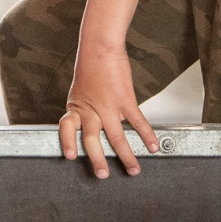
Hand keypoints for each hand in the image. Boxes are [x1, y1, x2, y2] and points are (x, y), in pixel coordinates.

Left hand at [60, 46, 158, 178]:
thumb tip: (91, 126)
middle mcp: (91, 110)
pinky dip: (147, 136)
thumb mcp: (80, 91)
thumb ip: (85, 110)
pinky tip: (153, 147)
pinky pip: (137, 122)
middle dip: (98, 159)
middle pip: (92, 140)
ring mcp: (108, 106)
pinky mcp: (125, 100)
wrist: (100, 47)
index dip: (67, 142)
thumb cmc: (91, 67)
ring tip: (133, 170)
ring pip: (117, 138)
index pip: (67, 128)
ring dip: (126, 156)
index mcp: (77, 108)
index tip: (70, 157)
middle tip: (103, 175)